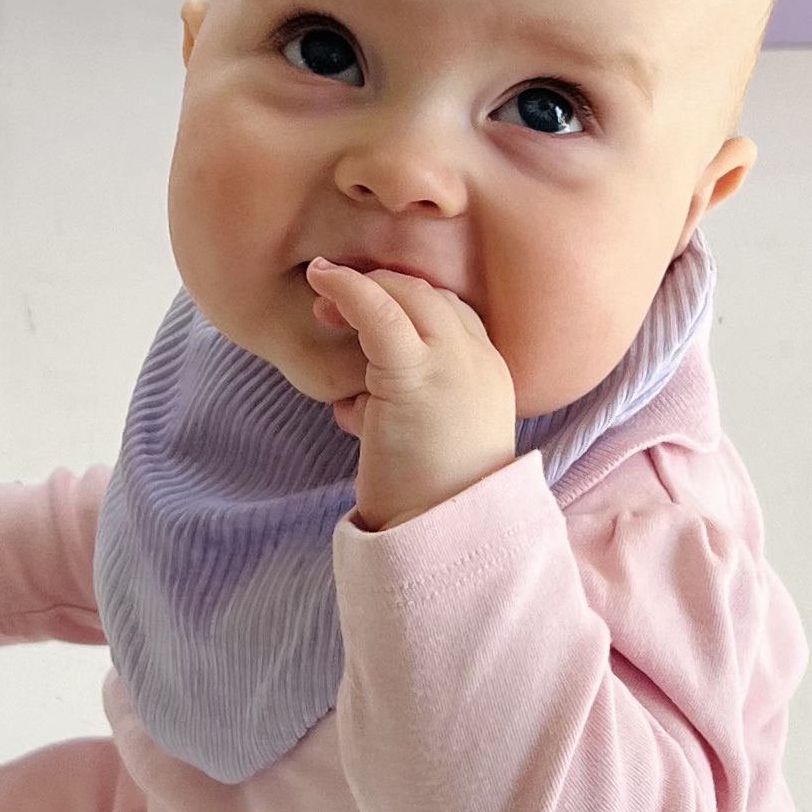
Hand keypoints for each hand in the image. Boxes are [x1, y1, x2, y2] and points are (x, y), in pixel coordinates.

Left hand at [305, 262, 517, 533]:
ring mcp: (453, 363)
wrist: (438, 532)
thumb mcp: (426, 442)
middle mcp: (479, 361)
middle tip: (335, 305)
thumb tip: (359, 403)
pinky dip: (348, 288)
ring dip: (362, 290)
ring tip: (323, 305)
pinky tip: (322, 278)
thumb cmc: (424, 499)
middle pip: (431, 298)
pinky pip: (380, 311)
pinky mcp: (415, 373)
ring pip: (408, 296)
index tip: (369, 317)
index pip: (451, 316)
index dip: (408, 306)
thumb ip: (407, 410)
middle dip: (383, 290)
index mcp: (490, 376)